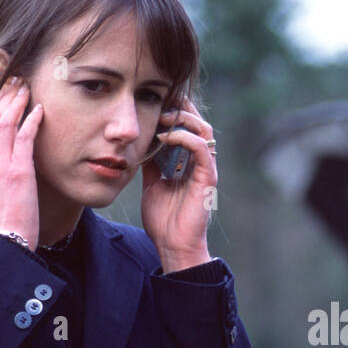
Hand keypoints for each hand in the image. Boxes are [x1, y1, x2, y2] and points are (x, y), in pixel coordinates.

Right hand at [0, 76, 43, 249]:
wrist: (7, 243)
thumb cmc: (7, 225)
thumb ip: (1, 180)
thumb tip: (6, 174)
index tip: (7, 95)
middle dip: (5, 98)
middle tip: (15, 80)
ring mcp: (2, 166)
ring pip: (5, 124)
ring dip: (16, 102)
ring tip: (25, 87)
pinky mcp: (19, 172)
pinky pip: (24, 138)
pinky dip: (31, 121)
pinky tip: (40, 110)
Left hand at [140, 95, 216, 271]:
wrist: (172, 245)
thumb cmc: (164, 220)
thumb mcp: (152, 183)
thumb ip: (151, 163)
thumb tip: (141, 145)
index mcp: (189, 163)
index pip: (187, 127)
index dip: (175, 111)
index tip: (155, 102)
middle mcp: (201, 163)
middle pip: (198, 123)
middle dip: (180, 108)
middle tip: (159, 102)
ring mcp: (206, 170)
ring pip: (204, 131)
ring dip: (183, 119)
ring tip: (163, 117)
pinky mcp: (207, 178)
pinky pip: (200, 149)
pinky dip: (184, 138)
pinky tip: (166, 137)